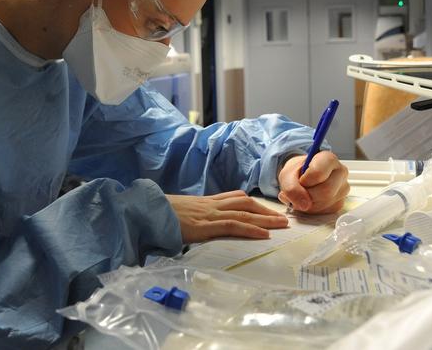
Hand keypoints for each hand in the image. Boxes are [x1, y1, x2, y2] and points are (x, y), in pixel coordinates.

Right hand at [165, 190, 288, 242]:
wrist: (149, 211)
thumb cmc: (161, 214)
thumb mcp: (181, 213)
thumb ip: (193, 217)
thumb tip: (198, 226)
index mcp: (205, 201)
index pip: (234, 197)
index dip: (252, 202)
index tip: (266, 208)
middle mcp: (211, 204)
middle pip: (244, 202)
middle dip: (265, 209)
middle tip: (282, 217)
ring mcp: (210, 213)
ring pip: (244, 212)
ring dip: (265, 218)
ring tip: (281, 225)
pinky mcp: (206, 225)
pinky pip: (233, 225)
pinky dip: (251, 229)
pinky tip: (264, 235)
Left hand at [277, 152, 349, 213]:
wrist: (300, 178)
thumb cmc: (296, 173)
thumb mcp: (287, 175)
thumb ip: (291, 187)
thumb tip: (304, 204)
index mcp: (328, 159)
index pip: (320, 172)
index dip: (306, 180)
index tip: (301, 180)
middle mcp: (340, 172)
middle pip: (326, 190)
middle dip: (307, 195)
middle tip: (300, 190)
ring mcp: (343, 188)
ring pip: (326, 202)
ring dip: (308, 204)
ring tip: (303, 195)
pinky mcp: (340, 202)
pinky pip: (326, 211)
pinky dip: (313, 209)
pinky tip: (309, 201)